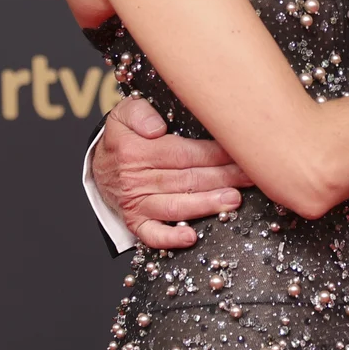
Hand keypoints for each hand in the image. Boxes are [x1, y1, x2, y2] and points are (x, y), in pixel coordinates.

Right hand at [92, 96, 253, 248]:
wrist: (99, 164)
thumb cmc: (122, 136)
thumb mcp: (124, 112)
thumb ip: (140, 112)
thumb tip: (156, 128)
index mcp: (136, 151)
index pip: (184, 153)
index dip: (214, 154)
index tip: (240, 153)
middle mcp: (136, 179)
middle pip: (186, 179)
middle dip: (222, 177)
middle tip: (249, 177)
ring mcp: (136, 203)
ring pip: (176, 206)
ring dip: (206, 204)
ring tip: (233, 200)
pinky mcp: (135, 221)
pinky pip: (152, 234)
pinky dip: (171, 238)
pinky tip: (191, 237)